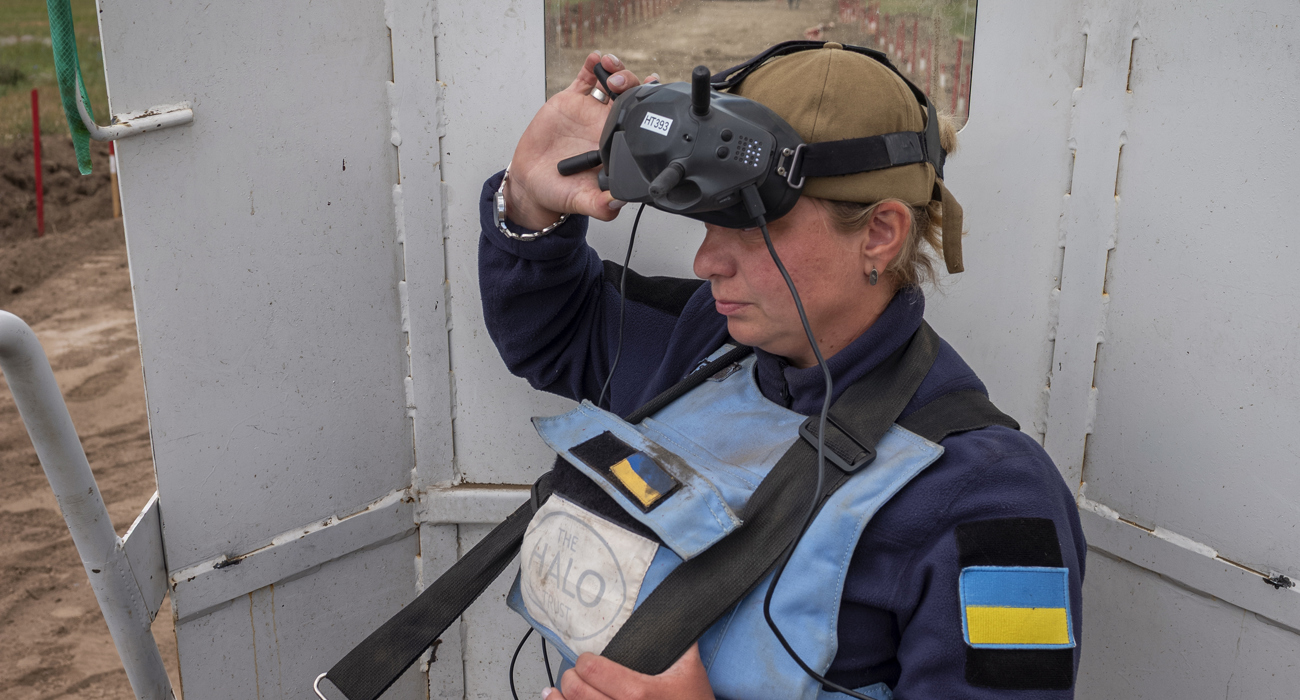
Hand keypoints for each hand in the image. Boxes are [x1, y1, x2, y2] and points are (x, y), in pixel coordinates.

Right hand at [506, 52, 649, 229]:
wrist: (531, 183)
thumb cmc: (560, 192)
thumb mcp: (581, 202)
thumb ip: (601, 205)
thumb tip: (618, 203)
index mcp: (615, 144)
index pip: (639, 121)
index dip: (649, 105)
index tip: (653, 93)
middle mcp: (605, 125)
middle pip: (628, 96)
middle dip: (631, 82)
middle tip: (620, 83)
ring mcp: (589, 111)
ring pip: (610, 83)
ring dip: (615, 70)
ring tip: (609, 67)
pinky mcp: (570, 101)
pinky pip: (585, 79)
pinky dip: (591, 66)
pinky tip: (595, 59)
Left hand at [544, 643, 714, 699]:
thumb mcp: (691, 670)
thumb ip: (679, 639)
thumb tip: (675, 610)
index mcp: (640, 693)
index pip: (593, 670)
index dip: (584, 662)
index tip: (586, 661)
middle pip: (578, 691)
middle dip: (570, 679)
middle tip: (572, 675)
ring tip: (553, 693)